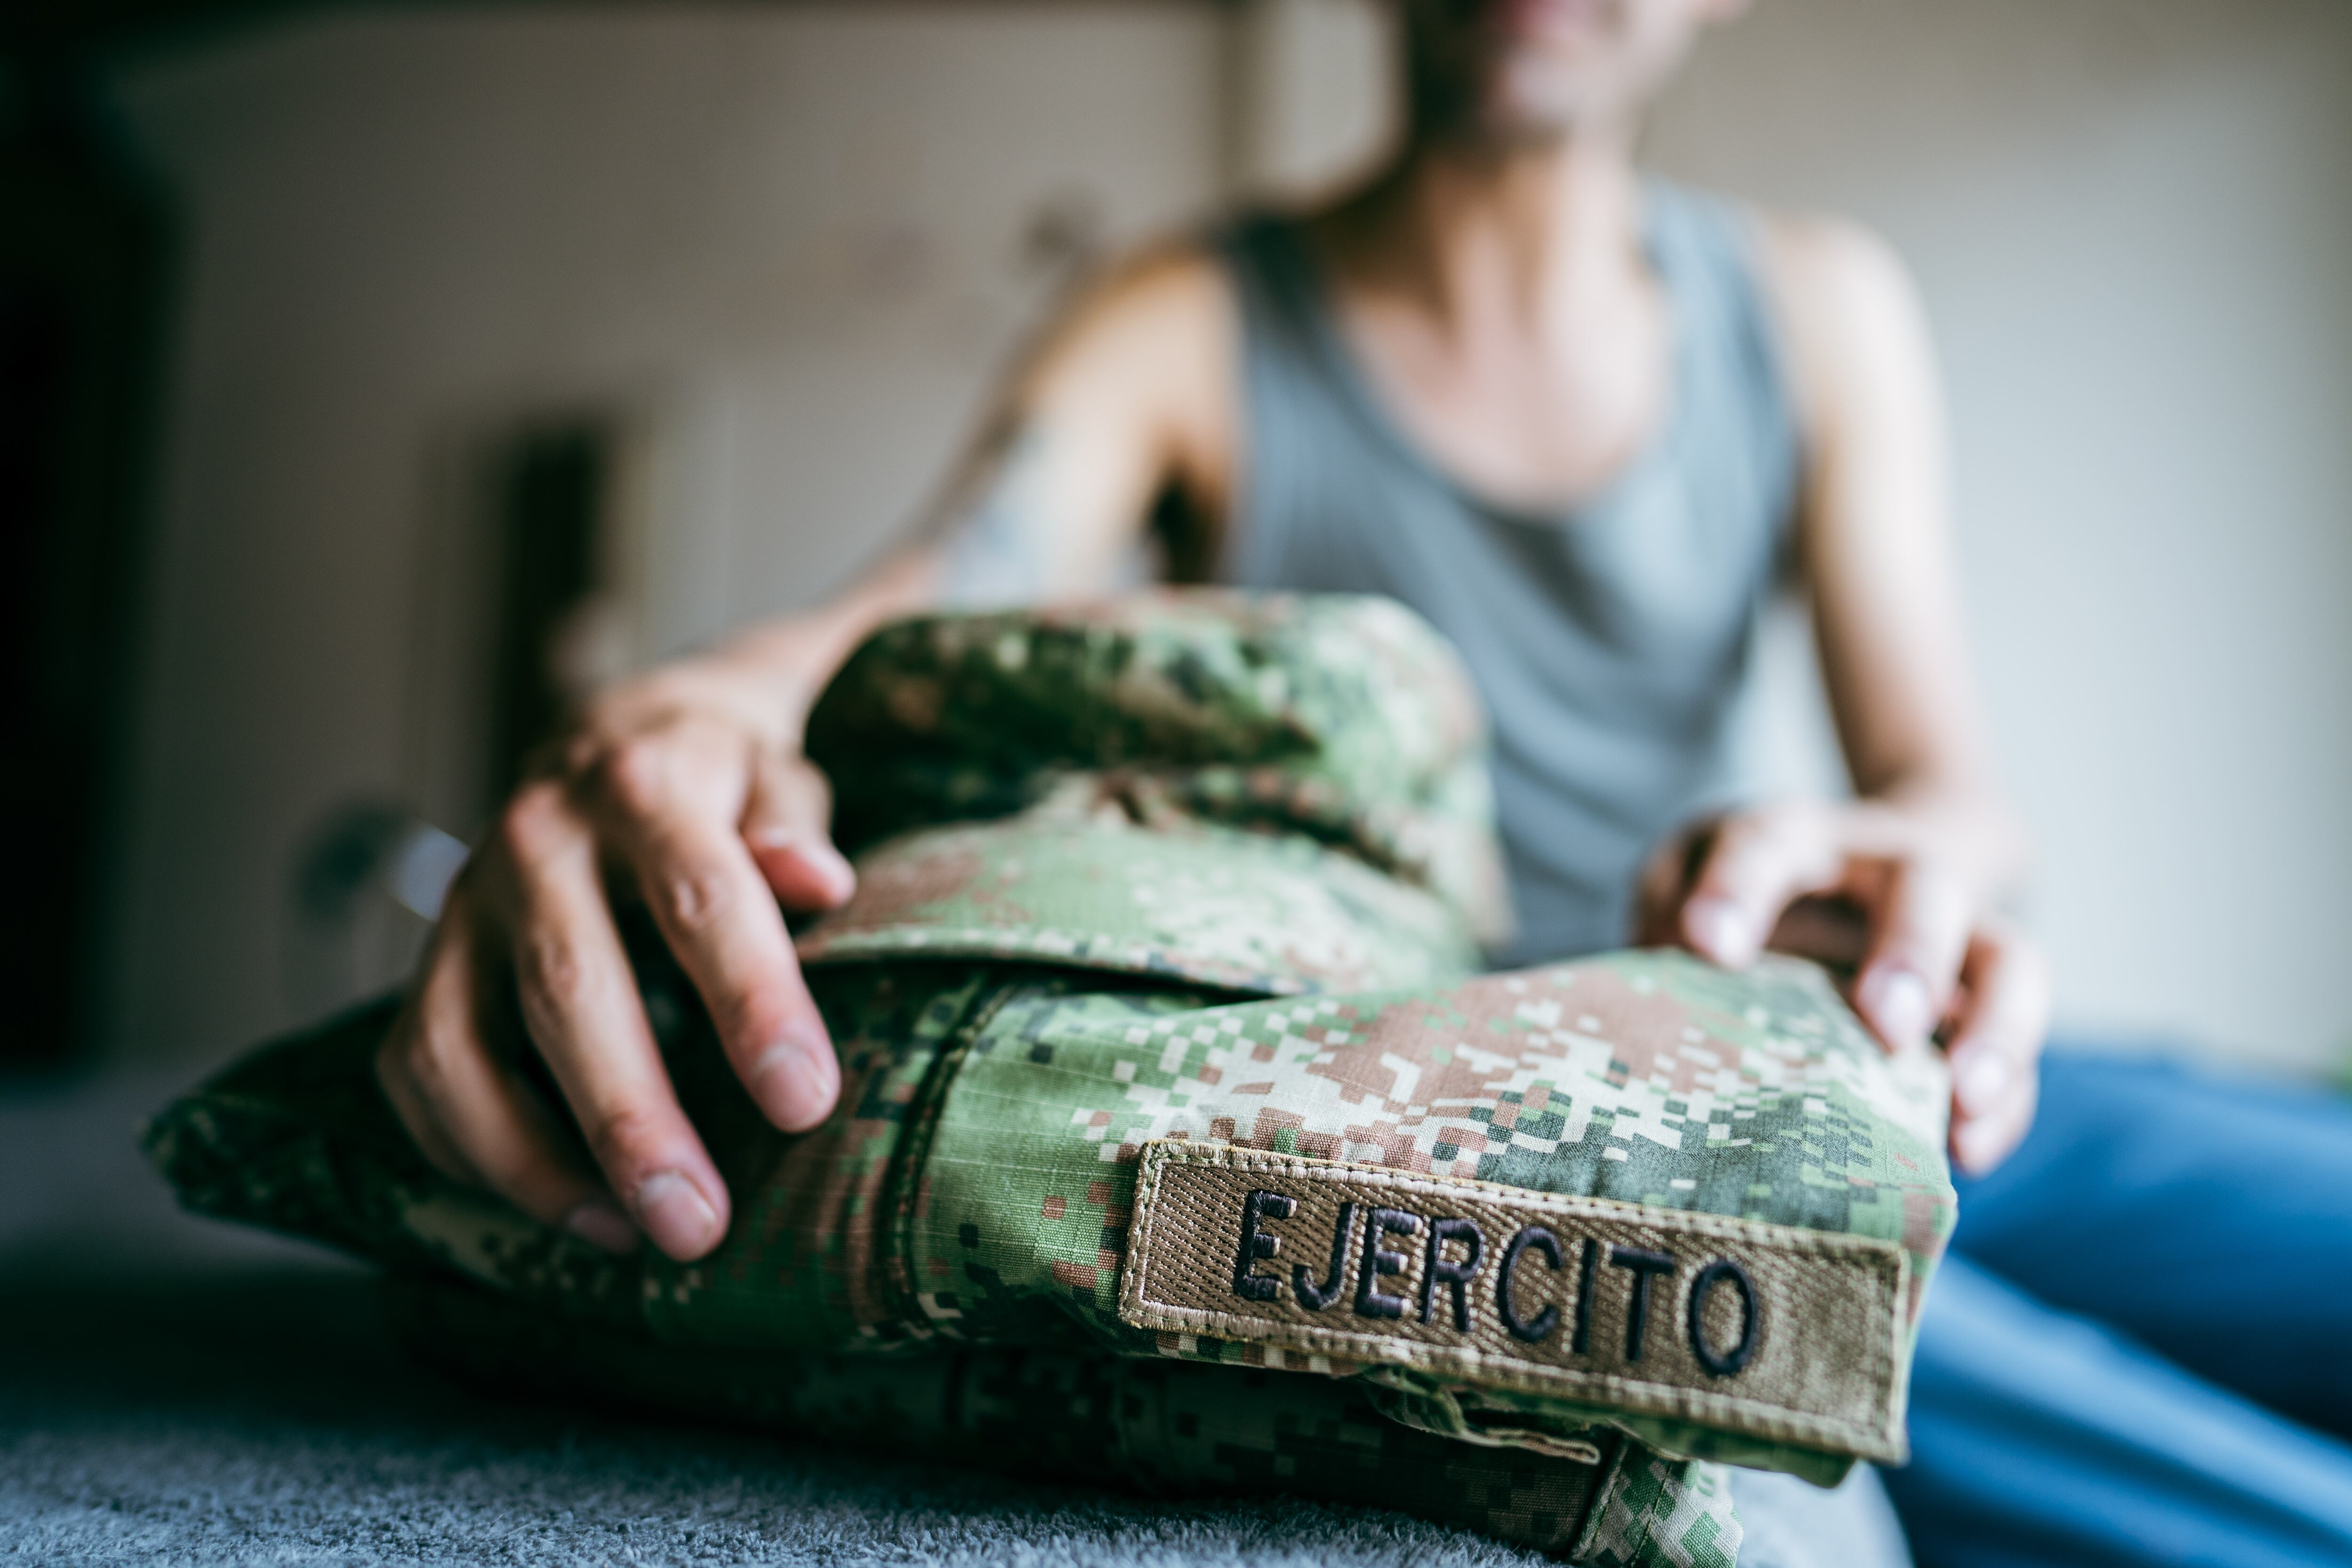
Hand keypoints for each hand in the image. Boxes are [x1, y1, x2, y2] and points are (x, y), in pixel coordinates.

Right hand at [375, 659, 855, 1260]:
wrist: (612, 734)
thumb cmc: (719, 777)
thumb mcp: (776, 772)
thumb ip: (794, 824)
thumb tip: (818, 879)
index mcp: (641, 783)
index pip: (701, 898)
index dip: (752, 1003)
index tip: (803, 1104)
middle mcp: (534, 839)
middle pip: (569, 988)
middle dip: (631, 1119)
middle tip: (698, 1226)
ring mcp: (463, 903)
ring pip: (461, 1046)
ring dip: (535, 1162)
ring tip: (625, 1239)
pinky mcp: (425, 959)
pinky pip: (416, 1070)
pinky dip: (470, 1152)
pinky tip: (557, 1206)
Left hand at [1634, 800, 2048, 1175]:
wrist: (1871, 871)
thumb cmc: (1751, 890)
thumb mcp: (1690, 875)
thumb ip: (1667, 908)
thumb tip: (1670, 966)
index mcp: (1798, 840)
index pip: (1768, 843)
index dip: (1737, 888)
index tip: (1706, 943)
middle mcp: (1890, 873)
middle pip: (1922, 886)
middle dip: (1910, 951)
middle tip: (1886, 1023)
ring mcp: (1958, 935)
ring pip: (2010, 959)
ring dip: (1994, 1027)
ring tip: (1963, 1097)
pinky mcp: (1990, 1002)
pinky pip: (2024, 1045)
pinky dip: (2007, 1100)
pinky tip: (1965, 1152)